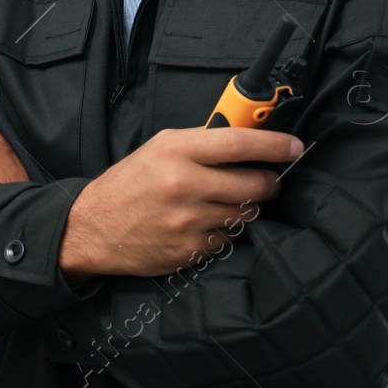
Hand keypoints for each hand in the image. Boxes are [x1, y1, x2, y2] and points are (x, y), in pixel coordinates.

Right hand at [58, 127, 300, 279]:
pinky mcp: (192, 249)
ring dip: (246, 207)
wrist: (93, 228)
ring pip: (247, 213)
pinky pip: (230, 238)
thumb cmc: (128, 184)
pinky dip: (226, 229)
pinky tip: (206, 222)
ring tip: (225, 201)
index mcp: (174, 152)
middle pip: (255, 183)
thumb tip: (246, 137)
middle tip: (264, 179)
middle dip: (268, 181)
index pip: (239, 143)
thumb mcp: (157, 148)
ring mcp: (189, 221)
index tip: (294, 146)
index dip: (274, 144)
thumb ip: (199, 142)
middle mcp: (184, 185)